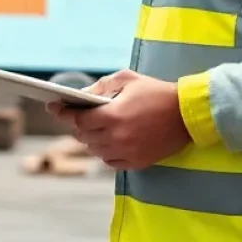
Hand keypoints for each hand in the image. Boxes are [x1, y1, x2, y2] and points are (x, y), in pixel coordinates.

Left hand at [46, 69, 191, 170]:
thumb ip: (101, 86)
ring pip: (95, 151)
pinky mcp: (138, 162)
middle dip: (78, 125)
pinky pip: (110, 162)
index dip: (64, 113)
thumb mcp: (127, 79)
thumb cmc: (156, 92)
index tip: (54, 107)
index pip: (78, 119)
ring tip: (94, 128)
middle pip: (84, 136)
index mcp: (112, 116)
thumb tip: (82, 95)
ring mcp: (127, 152)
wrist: (187, 114)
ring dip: (91, 139)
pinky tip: (109, 141)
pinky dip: (105, 152)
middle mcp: (117, 137)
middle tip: (77, 116)